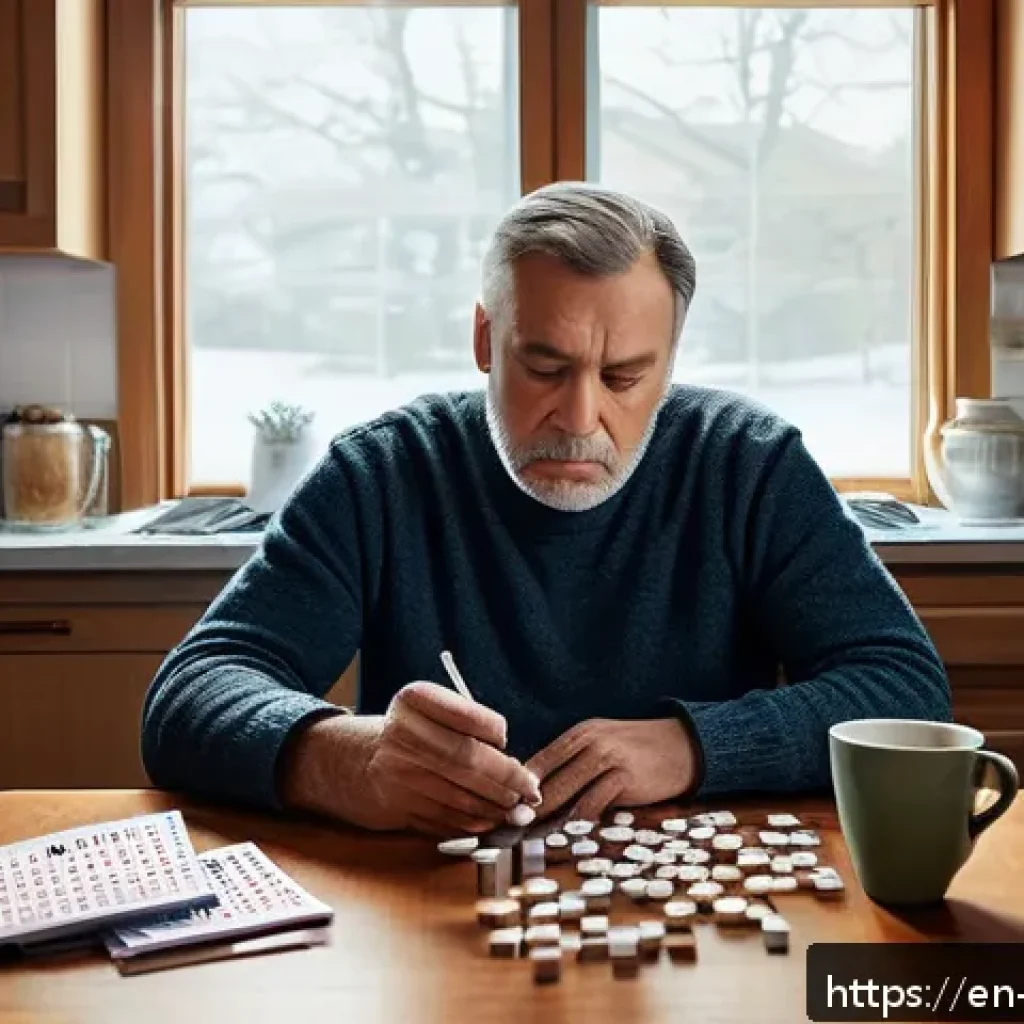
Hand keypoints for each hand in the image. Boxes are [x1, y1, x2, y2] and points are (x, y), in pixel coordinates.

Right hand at [280, 682, 541, 836]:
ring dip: (496, 806)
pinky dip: (475, 822)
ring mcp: (397, 774)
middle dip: (507, 779)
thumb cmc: (409, 731)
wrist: (352, 762)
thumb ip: (465, 721)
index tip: (507, 740)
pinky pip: (446, 818)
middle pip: (466, 760)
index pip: (464, 715)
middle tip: (531, 791)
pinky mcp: (397, 807)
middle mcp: (401, 735)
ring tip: (518, 809)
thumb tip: (510, 758)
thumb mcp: (429, 709)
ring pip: (459, 795)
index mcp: (413, 700)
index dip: (493, 730)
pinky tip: (491, 820)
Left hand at [525, 718, 695, 821]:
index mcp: (581, 733)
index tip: (504, 804)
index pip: (541, 759)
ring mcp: (608, 760)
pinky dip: (576, 821)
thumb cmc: (637, 749)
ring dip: (548, 816)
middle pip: (549, 779)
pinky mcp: (625, 780)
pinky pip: (593, 806)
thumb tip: (540, 788)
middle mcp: (591, 743)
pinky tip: (565, 833)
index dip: (520, 784)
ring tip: (531, 833)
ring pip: (567, 794)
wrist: (683, 745)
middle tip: (510, 824)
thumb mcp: (603, 742)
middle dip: (528, 804)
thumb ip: (575, 760)